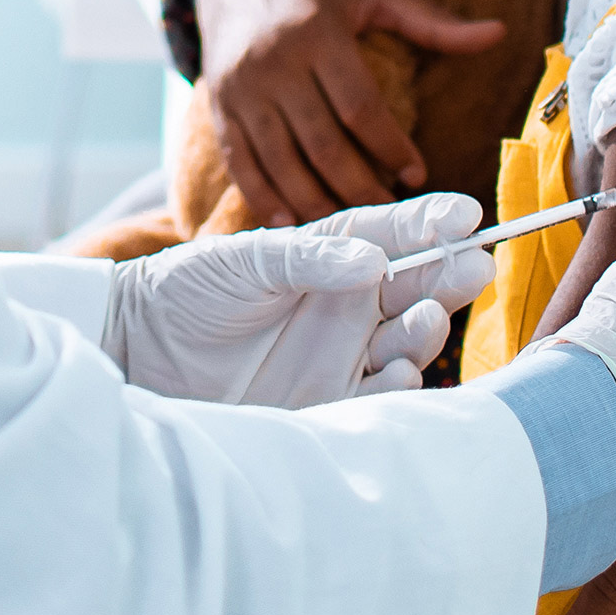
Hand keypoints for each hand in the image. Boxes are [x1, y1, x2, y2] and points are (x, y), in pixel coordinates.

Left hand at [102, 191, 498, 407]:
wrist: (140, 349)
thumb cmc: (189, 288)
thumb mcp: (244, 261)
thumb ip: (307, 258)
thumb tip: (374, 260)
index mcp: (330, 256)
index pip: (394, 234)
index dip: (432, 223)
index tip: (468, 214)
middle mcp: (347, 303)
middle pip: (415, 288)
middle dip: (448, 276)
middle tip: (475, 266)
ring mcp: (342, 352)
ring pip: (405, 341)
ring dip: (425, 331)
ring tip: (426, 319)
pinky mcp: (328, 400)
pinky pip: (377, 395)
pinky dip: (396, 385)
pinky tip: (401, 372)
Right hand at [198, 0, 516, 221]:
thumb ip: (432, 20)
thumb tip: (499, 33)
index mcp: (318, 33)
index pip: (360, 106)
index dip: (391, 147)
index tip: (417, 174)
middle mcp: (274, 63)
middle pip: (322, 143)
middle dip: (359, 189)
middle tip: (391, 216)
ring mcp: (241, 88)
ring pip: (282, 161)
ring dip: (316, 203)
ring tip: (350, 231)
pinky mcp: (219, 107)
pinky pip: (241, 161)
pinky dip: (263, 197)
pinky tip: (289, 224)